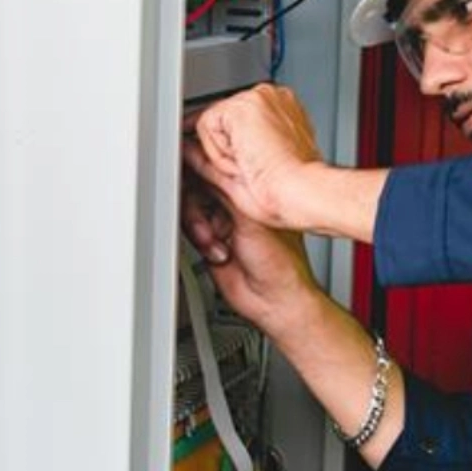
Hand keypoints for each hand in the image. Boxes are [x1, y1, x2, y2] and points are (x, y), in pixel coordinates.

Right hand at [181, 177, 318, 336]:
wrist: (273, 301)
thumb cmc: (280, 263)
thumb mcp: (250, 221)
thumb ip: (226, 194)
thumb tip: (208, 169)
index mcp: (254, 195)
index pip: (222, 173)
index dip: (206, 173)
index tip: (193, 174)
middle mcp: (238, 207)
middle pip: (201, 190)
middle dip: (198, 205)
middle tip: (207, 220)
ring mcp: (223, 225)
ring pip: (192, 211)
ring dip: (198, 227)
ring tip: (216, 243)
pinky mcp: (210, 243)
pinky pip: (190, 232)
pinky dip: (199, 242)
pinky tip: (217, 254)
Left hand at [183, 84, 323, 228]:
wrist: (300, 193)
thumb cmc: (289, 192)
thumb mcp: (249, 171)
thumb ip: (220, 155)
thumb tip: (189, 150)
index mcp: (285, 112)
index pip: (239, 120)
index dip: (230, 145)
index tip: (239, 164)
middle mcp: (274, 99)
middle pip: (223, 120)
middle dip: (225, 150)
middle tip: (250, 171)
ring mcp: (258, 99)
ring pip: (214, 124)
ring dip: (223, 154)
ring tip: (251, 168)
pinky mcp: (242, 106)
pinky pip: (207, 126)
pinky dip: (217, 152)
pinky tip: (243, 161)